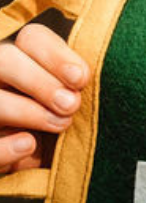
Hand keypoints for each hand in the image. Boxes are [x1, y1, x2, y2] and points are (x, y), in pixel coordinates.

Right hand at [0, 23, 88, 174]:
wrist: (41, 163)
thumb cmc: (63, 125)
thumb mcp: (71, 104)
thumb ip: (75, 88)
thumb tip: (82, 78)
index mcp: (24, 61)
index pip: (32, 39)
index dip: (56, 55)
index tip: (81, 78)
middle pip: (5, 59)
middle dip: (40, 81)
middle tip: (71, 105)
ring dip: (26, 110)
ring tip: (60, 125)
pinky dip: (4, 146)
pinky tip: (28, 144)